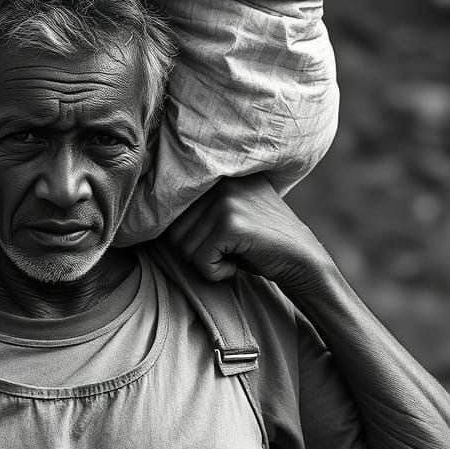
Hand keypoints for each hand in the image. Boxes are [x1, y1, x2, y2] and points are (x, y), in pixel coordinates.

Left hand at [166, 174, 329, 293]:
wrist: (302, 260)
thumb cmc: (259, 243)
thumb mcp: (230, 213)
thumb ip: (198, 207)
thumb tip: (147, 212)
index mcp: (217, 175)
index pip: (171, 211)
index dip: (187, 236)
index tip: (215, 241)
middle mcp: (221, 182)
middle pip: (173, 232)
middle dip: (196, 252)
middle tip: (228, 250)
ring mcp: (227, 201)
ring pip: (184, 248)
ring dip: (207, 263)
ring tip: (235, 254)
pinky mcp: (232, 224)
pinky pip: (200, 261)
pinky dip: (217, 273)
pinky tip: (238, 264)